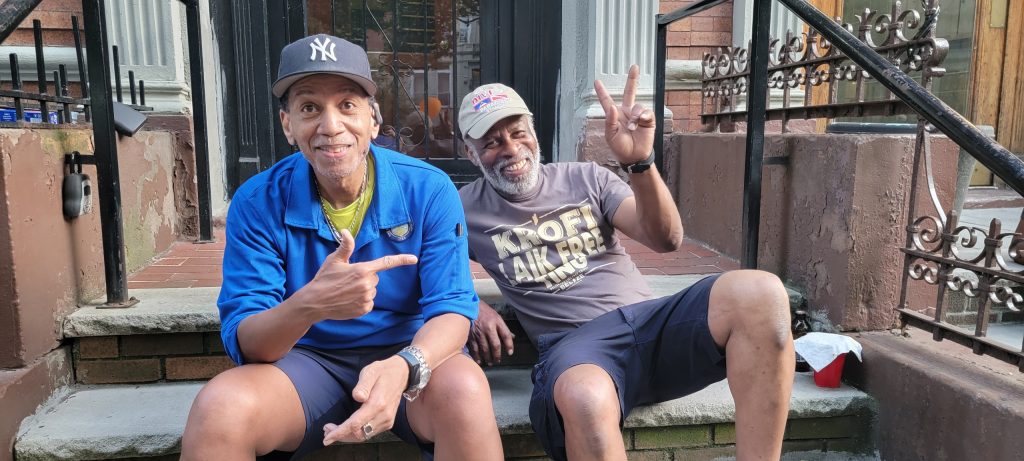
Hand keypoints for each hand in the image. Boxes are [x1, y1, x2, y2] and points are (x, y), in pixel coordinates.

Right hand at [298, 229, 417, 320]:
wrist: (315, 302)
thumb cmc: (324, 279)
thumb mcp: (334, 260)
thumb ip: (345, 246)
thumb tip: (346, 231)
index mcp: (363, 269)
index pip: (386, 263)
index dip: (402, 260)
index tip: (414, 259)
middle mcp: (367, 284)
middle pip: (375, 278)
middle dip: (365, 278)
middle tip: (348, 280)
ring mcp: (366, 297)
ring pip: (372, 291)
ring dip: (363, 290)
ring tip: (346, 291)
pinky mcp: (364, 309)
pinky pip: (369, 302)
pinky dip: (361, 301)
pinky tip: (349, 300)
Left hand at [323, 356, 407, 443]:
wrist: (402, 373)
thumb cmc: (383, 371)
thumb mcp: (371, 371)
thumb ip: (363, 385)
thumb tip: (358, 396)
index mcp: (378, 403)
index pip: (355, 424)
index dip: (340, 432)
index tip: (327, 437)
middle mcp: (384, 415)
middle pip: (358, 434)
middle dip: (341, 435)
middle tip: (326, 430)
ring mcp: (387, 420)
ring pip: (364, 436)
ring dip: (348, 436)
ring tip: (334, 430)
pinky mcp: (388, 422)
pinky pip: (370, 433)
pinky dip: (357, 434)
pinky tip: (348, 428)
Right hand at [468, 301, 513, 365]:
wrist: (467, 304)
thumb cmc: (483, 311)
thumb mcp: (496, 316)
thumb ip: (503, 328)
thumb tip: (513, 337)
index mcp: (496, 321)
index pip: (506, 335)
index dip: (509, 345)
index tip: (510, 353)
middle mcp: (488, 327)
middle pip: (495, 345)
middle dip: (497, 355)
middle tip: (498, 361)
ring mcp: (479, 332)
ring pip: (484, 349)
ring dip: (488, 358)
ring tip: (490, 363)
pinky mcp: (470, 335)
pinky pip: (474, 348)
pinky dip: (476, 356)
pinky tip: (479, 361)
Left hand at [594, 64, 654, 164]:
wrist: (634, 157)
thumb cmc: (620, 147)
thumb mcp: (611, 136)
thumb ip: (610, 121)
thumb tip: (612, 106)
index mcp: (615, 115)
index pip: (607, 101)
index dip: (602, 91)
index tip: (596, 81)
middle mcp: (626, 112)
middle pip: (630, 92)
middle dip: (633, 79)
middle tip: (634, 67)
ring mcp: (637, 115)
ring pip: (638, 105)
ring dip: (635, 116)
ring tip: (632, 127)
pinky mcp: (648, 120)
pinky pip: (647, 112)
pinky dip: (643, 116)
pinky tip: (641, 122)